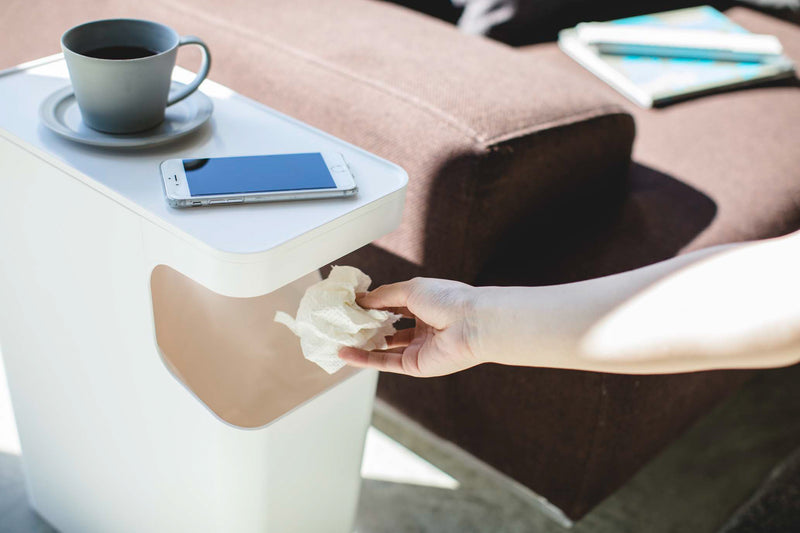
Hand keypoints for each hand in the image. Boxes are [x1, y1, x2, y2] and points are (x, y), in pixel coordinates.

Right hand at [338, 278, 482, 376]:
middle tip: (340, 321)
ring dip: (361, 342)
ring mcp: (418, 347)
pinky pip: (385, 362)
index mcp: (423, 304)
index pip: (391, 305)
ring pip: (383, 346)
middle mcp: (421, 326)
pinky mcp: (414, 365)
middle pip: (386, 327)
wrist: (472, 324)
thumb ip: (383, 296)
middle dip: (364, 324)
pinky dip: (364, 359)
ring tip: (337, 337)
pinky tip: (345, 353)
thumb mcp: (410, 289)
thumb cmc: (448, 300)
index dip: (371, 304)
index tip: (349, 303)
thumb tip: (360, 299)